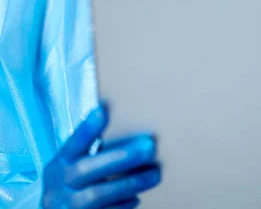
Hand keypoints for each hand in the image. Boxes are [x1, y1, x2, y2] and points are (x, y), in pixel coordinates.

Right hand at [42, 102, 160, 207]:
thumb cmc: (70, 189)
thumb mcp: (70, 169)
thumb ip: (87, 152)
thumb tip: (116, 120)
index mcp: (58, 166)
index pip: (72, 143)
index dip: (86, 128)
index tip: (103, 109)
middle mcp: (58, 187)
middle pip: (87, 169)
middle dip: (120, 157)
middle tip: (149, 146)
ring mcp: (67, 208)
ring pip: (98, 195)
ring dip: (130, 183)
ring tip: (154, 174)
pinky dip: (122, 206)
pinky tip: (136, 197)